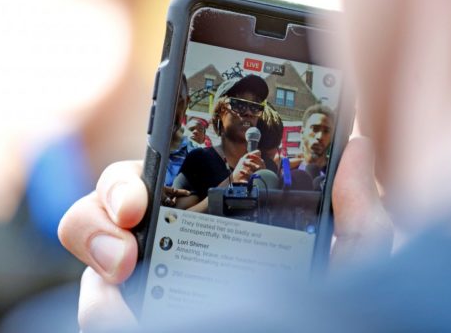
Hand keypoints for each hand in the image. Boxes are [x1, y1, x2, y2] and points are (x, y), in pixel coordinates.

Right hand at [59, 138, 392, 330]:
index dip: (174, 144)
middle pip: (127, 184)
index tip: (177, 144)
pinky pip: (93, 296)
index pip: (187, 160)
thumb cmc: (319, 307)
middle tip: (133, 208)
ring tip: (123, 263)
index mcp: (222, 206)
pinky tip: (124, 307)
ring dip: (94, 234)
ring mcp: (146, 268)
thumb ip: (353, 208)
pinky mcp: (124, 308)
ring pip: (92, 228)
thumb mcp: (349, 258)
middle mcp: (177, 230)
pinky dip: (98, 299)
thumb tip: (358, 145)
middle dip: (118, 187)